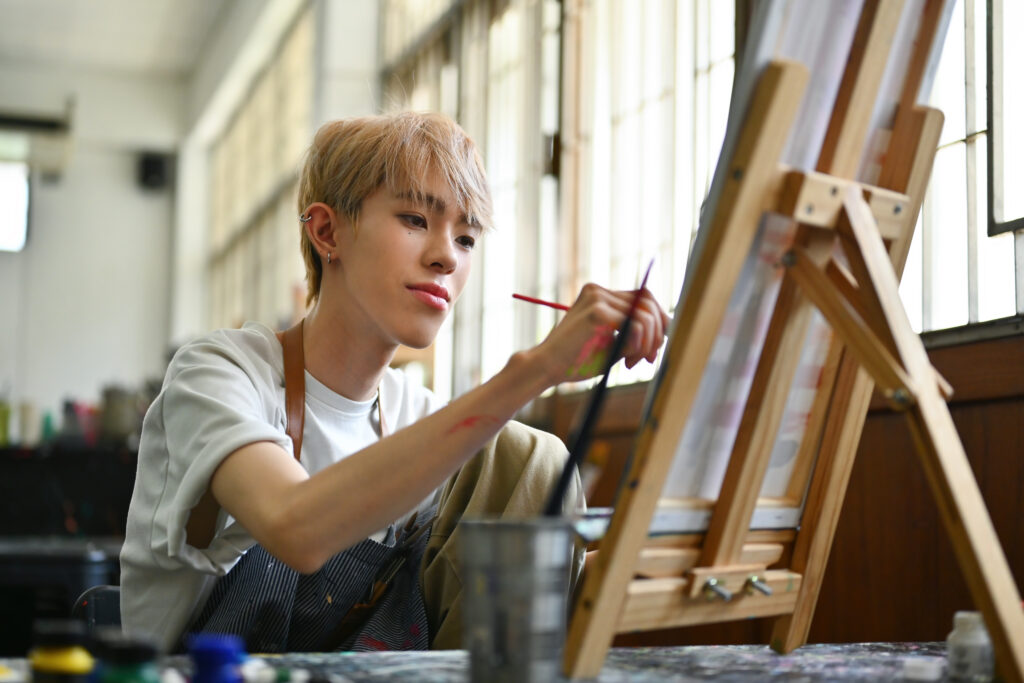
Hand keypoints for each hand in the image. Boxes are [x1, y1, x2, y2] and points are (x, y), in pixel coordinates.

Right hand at [535, 283, 669, 383]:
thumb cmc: (576, 360)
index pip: (643, 298)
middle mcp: (599, 291)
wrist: (546, 368)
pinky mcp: (597, 312)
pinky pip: (636, 326)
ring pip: (646, 316)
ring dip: (648, 343)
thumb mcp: (611, 344)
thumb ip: (633, 333)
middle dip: (658, 333)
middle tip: (650, 359)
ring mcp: (597, 298)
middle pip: (649, 302)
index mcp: (600, 295)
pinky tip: (627, 360)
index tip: (652, 350)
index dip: (657, 322)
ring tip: (633, 362)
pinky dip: (639, 345)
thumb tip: (666, 328)